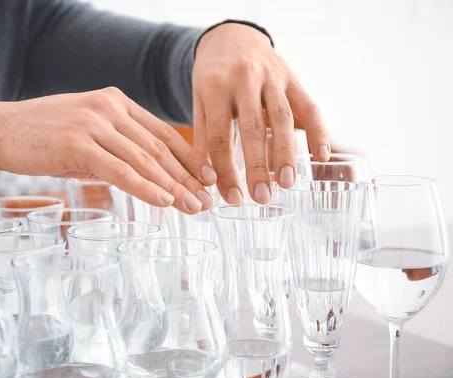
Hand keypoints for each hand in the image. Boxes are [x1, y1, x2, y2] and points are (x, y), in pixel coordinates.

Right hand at [0, 88, 215, 213]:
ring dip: (173, 187)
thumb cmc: (43, 136)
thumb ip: (116, 149)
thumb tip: (146, 178)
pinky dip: (145, 187)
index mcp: (116, 102)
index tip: (207, 179)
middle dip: (187, 178)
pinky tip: (164, 202)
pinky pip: (120, 170)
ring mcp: (94, 123)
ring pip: (144, 159)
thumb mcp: (87, 135)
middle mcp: (109, 108)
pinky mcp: (78, 143)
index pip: (162, 133)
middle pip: (159, 148)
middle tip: (208, 201)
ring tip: (194, 207)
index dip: (188, 159)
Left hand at [193, 22, 329, 203]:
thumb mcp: (199, 102)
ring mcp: (271, 76)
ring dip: (286, 152)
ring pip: (282, 117)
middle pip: (252, 128)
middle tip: (261, 196)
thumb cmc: (212, 77)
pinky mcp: (292, 78)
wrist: (231, 38)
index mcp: (215, 87)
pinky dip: (318, 131)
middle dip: (257, 166)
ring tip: (287, 182)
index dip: (225, 170)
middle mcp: (244, 79)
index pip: (219, 136)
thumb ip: (203, 138)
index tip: (232, 197)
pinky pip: (308, 106)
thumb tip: (207, 179)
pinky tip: (321, 156)